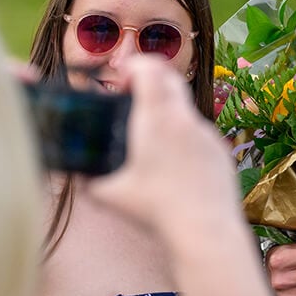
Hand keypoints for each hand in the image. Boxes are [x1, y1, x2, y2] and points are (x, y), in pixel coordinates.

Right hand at [86, 55, 236, 235]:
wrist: (206, 230)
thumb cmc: (156, 210)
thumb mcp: (109, 194)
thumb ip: (88, 180)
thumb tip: (75, 174)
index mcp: (158, 119)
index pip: (150, 69)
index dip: (133, 65)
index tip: (121, 79)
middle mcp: (186, 120)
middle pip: (171, 80)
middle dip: (150, 80)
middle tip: (131, 98)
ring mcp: (208, 134)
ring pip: (185, 110)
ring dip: (166, 112)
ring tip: (148, 139)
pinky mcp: (220, 152)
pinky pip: (199, 134)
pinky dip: (182, 136)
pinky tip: (172, 164)